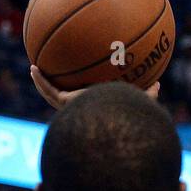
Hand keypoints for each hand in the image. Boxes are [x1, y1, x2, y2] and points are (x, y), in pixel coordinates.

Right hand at [30, 64, 159, 109]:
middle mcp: (81, 113)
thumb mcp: (141, 99)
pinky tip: (33, 68)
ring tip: (35, 71)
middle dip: (58, 93)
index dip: (82, 98)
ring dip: (43, 85)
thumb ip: (148, 93)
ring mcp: (72, 109)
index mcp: (96, 111)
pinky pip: (49, 91)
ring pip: (52, 95)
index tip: (77, 90)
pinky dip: (40, 81)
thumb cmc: (131, 113)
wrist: (118, 122)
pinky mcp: (66, 103)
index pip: (86, 105)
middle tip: (52, 82)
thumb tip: (157, 83)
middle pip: (65, 102)